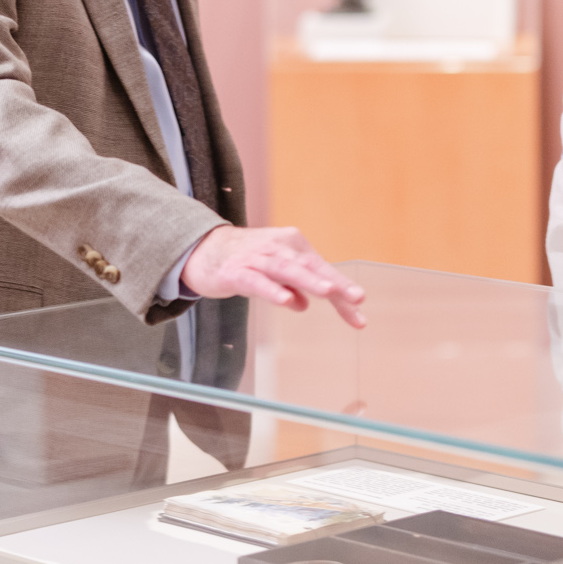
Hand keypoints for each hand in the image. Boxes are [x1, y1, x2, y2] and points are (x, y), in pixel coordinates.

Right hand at [181, 226, 366, 327]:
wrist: (202, 249)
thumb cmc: (245, 261)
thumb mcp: (273, 274)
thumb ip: (291, 287)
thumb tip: (303, 304)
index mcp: (293, 246)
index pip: (322, 271)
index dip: (342, 293)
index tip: (360, 317)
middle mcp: (279, 248)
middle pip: (311, 268)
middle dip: (335, 284)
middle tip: (357, 298)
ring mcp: (257, 258)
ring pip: (287, 270)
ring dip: (310, 281)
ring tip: (328, 293)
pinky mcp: (237, 270)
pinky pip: (257, 281)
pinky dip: (273, 290)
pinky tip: (287, 301)